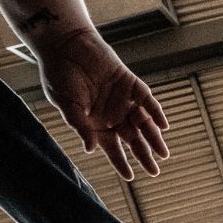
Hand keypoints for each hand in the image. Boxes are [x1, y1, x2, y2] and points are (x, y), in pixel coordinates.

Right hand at [39, 28, 170, 179]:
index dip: (121, 163)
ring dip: (153, 137)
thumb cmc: (60, 75)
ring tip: (162, 153)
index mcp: (96, 125)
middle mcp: (112, 115)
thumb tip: (90, 148)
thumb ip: (80, 125)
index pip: (112, 149)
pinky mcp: (130, 83)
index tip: (130, 177)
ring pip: (142, 123)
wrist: (66, 45)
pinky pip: (146, 100)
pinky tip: (162, 125)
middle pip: (132, 140)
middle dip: (143, 156)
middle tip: (154, 171)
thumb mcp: (67, 104)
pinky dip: (154, 112)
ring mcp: (122, 100)